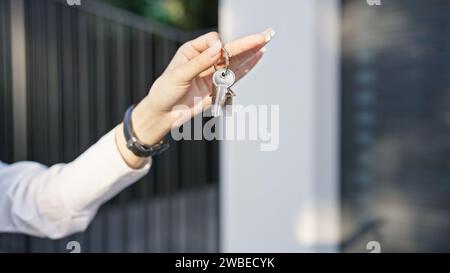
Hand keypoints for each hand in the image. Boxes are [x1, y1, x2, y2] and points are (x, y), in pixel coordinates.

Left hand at [116, 28, 274, 167]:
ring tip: (265, 43)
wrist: (164, 115)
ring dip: (251, 53)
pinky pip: (235, 76)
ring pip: (235, 62)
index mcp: (192, 51)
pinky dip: (247, 67)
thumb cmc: (165, 92)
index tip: (219, 55)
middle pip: (229, 49)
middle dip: (246, 43)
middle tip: (264, 36)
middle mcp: (204, 59)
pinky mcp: (218, 87)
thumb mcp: (179, 75)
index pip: (213, 41)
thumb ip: (200, 62)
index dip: (219, 47)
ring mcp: (212, 73)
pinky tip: (258, 57)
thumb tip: (219, 48)